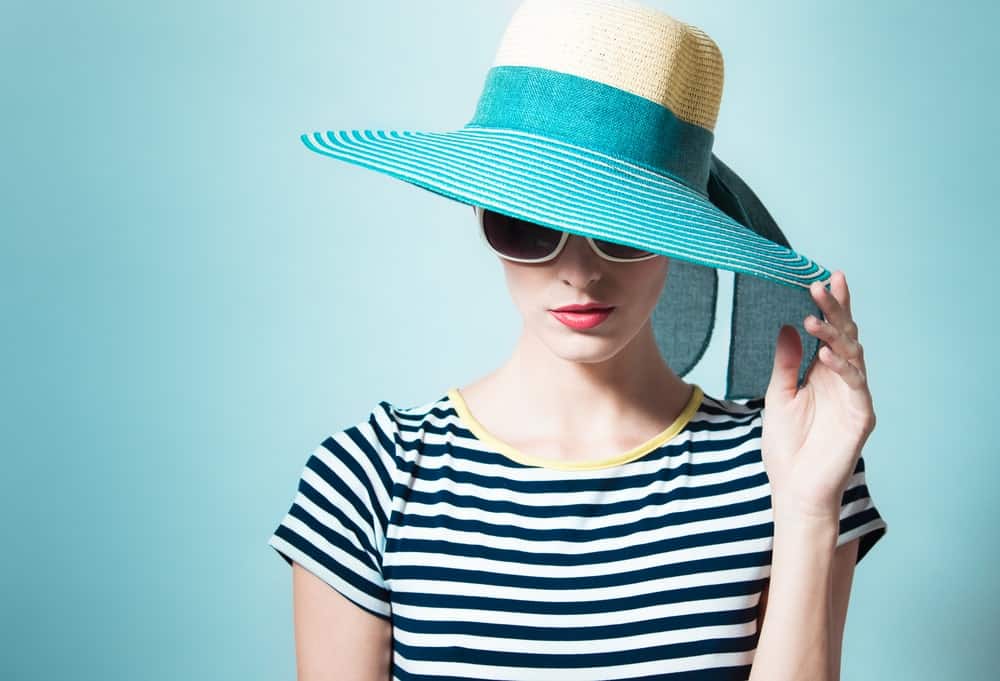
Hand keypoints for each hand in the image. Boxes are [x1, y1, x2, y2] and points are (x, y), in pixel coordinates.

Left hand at [760, 270, 876, 517]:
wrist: (793, 487)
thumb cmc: (786, 446)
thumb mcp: (778, 396)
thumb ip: (785, 363)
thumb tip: (788, 326)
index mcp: (824, 373)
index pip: (831, 332)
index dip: (832, 306)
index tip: (825, 278)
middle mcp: (843, 380)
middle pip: (846, 336)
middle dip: (835, 309)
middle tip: (821, 284)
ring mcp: (855, 396)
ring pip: (852, 355)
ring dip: (834, 333)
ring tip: (814, 315)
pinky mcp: (861, 415)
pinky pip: (855, 385)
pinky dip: (841, 367)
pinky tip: (825, 353)